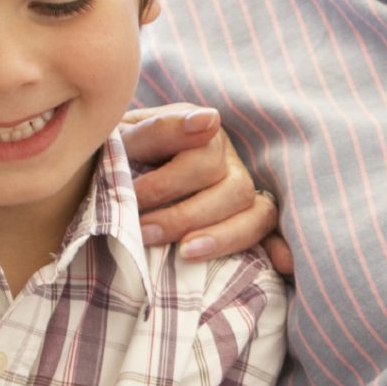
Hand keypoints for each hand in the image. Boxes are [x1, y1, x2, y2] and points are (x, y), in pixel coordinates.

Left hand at [121, 104, 290, 272]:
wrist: (103, 176)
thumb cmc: (111, 156)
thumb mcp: (122, 137)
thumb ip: (158, 129)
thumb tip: (211, 120)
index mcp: (199, 132)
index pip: (205, 155)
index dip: (170, 183)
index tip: (135, 197)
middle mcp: (227, 160)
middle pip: (233, 188)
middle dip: (186, 214)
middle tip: (143, 231)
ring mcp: (238, 191)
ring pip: (255, 213)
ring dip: (222, 237)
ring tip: (184, 254)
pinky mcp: (243, 220)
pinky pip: (270, 233)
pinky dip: (280, 248)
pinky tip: (283, 265)